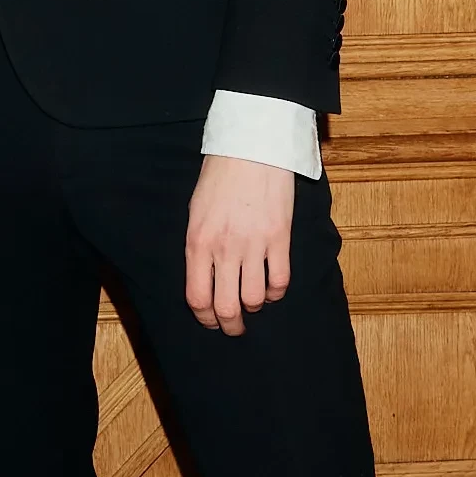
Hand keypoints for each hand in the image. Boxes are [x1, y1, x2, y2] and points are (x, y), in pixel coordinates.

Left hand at [185, 155, 292, 335]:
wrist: (251, 148)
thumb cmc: (219, 178)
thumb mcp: (195, 213)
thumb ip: (199, 247)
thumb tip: (205, 278)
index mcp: (198, 243)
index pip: (197, 297)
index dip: (204, 318)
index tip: (210, 322)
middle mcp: (224, 249)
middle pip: (226, 307)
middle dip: (230, 325)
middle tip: (235, 327)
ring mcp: (253, 245)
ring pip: (254, 299)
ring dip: (254, 307)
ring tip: (254, 303)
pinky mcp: (279, 238)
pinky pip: (280, 281)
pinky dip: (275, 292)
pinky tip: (271, 288)